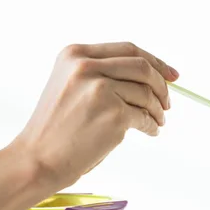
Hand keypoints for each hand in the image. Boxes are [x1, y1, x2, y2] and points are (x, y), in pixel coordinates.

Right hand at [13, 42, 178, 187]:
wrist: (37, 159)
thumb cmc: (56, 128)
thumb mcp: (70, 84)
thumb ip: (102, 72)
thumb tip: (152, 72)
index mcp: (75, 54)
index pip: (128, 49)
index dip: (155, 61)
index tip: (172, 74)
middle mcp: (86, 67)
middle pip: (143, 67)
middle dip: (162, 85)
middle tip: (168, 102)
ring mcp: (101, 89)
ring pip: (147, 94)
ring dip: (158, 109)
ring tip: (157, 120)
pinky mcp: (114, 114)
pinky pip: (145, 117)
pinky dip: (152, 125)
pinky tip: (150, 130)